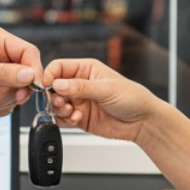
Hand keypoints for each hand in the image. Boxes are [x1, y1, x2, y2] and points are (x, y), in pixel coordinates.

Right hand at [44, 58, 163, 142]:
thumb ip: (80, 87)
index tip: (47, 86)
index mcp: (86, 69)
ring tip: (71, 111)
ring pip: (56, 104)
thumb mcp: (106, 89)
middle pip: (54, 87)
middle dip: (53, 96)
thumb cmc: (132, 98)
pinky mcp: (79, 117)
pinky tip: (76, 118)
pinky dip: (65, 120)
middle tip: (61, 102)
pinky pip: (63, 118)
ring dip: (59, 109)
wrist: (142, 122)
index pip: (59, 67)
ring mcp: (79, 101)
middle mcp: (80, 84)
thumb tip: (58, 84)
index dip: (50, 76)